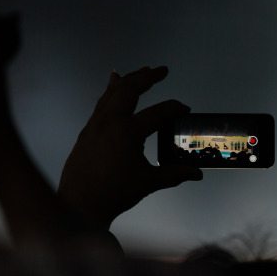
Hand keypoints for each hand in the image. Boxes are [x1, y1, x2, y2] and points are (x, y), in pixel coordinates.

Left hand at [57, 67, 202, 228]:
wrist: (80, 204)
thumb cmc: (115, 194)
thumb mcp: (148, 182)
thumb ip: (174, 174)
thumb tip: (196, 174)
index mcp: (128, 133)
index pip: (158, 113)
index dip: (174, 109)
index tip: (185, 110)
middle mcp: (110, 122)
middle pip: (131, 90)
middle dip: (148, 77)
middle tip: (162, 70)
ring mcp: (96, 124)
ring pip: (113, 93)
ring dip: (129, 80)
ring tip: (142, 71)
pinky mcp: (87, 130)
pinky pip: (101, 103)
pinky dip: (110, 91)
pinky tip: (113, 85)